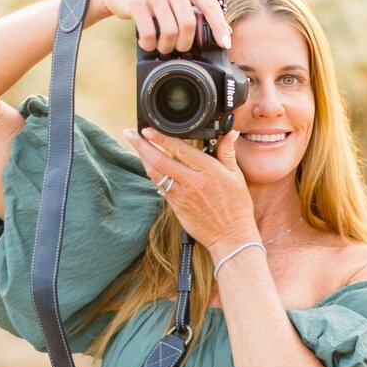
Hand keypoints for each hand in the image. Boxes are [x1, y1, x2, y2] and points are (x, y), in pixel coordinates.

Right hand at [95, 0, 231, 54]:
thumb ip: (199, 9)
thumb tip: (225, 32)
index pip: (210, 6)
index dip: (219, 27)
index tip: (225, 44)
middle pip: (188, 25)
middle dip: (185, 44)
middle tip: (179, 49)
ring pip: (170, 32)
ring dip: (166, 46)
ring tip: (162, 46)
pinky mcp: (137, 2)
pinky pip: (150, 34)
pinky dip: (150, 45)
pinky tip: (148, 42)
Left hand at [123, 126, 257, 254]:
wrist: (230, 236)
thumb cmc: (236, 206)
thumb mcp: (236, 176)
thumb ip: (227, 152)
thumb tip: (231, 133)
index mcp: (208, 170)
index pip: (179, 149)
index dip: (160, 138)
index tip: (147, 129)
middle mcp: (192, 181)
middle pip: (159, 160)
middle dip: (141, 145)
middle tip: (130, 133)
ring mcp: (181, 194)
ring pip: (155, 174)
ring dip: (143, 159)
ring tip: (136, 146)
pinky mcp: (175, 205)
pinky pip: (160, 186)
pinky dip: (152, 174)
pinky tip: (149, 165)